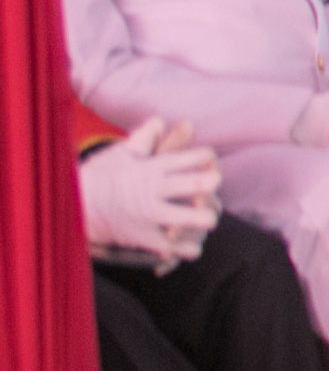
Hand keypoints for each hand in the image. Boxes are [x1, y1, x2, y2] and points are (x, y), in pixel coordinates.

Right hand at [80, 121, 219, 266]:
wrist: (72, 208)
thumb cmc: (100, 177)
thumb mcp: (120, 153)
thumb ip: (144, 138)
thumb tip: (160, 121)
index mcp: (152, 167)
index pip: (191, 157)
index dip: (206, 157)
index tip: (208, 161)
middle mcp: (153, 190)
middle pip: (194, 184)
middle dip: (210, 182)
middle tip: (213, 184)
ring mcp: (148, 214)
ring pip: (188, 217)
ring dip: (203, 218)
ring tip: (207, 219)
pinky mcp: (141, 237)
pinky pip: (170, 247)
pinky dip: (185, 250)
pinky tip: (194, 248)